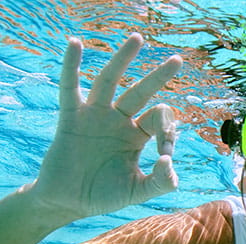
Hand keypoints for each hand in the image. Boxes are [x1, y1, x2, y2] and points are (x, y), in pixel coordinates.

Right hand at [30, 34, 182, 219]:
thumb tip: (169, 162)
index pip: (158, 120)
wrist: (68, 202)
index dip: (167, 134)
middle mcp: (118, 120)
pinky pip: (69, 87)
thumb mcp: (138, 191)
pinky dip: (71, 65)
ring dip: (123, 60)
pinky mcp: (71, 118)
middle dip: (159, 76)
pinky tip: (75, 44)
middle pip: (141, 91)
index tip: (164, 157)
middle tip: (177, 60)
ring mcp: (95, 116)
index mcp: (136, 135)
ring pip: (110, 81)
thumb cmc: (103, 195)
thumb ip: (160, 182)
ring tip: (137, 39)